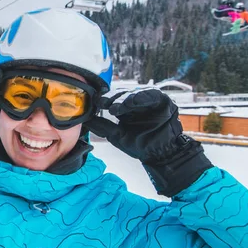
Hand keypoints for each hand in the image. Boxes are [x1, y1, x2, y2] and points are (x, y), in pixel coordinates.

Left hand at [85, 88, 211, 195]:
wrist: (159, 155)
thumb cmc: (139, 144)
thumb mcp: (116, 135)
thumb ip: (102, 126)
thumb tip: (84, 120)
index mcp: (125, 108)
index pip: (112, 99)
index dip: (103, 100)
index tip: (95, 103)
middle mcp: (136, 102)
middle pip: (121, 94)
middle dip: (111, 98)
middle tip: (102, 103)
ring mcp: (149, 99)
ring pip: (134, 93)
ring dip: (124, 99)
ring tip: (116, 106)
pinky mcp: (162, 100)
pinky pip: (152, 94)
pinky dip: (142, 96)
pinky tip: (133, 101)